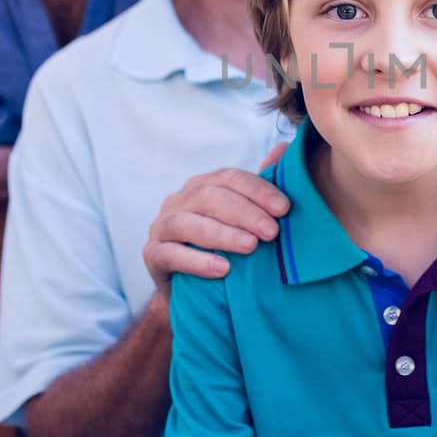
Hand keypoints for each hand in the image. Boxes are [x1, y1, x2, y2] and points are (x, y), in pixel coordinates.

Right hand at [143, 149, 290, 294]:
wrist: (191, 289)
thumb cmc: (222, 246)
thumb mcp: (243, 218)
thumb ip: (259, 187)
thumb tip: (284, 147)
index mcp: (202, 185)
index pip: (230, 178)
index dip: (258, 190)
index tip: (284, 208)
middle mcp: (179, 200)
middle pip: (210, 197)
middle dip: (245, 213)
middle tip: (272, 232)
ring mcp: (162, 226)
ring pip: (188, 224)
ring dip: (222, 234)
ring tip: (250, 246)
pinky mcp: (152, 254)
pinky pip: (171, 254)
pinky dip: (197, 261)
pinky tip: (222, 269)